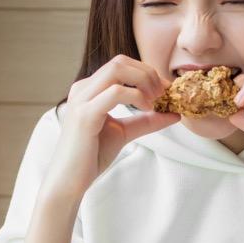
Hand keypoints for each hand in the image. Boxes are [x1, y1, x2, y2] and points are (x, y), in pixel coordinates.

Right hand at [43, 55, 178, 203]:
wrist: (70, 180)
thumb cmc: (91, 156)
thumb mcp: (124, 132)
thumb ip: (146, 120)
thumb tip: (174, 114)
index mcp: (89, 89)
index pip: (121, 65)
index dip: (147, 72)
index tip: (165, 90)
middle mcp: (83, 89)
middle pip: (120, 62)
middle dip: (148, 73)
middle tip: (163, 94)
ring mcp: (82, 100)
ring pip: (117, 70)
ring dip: (144, 81)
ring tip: (156, 101)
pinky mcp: (84, 115)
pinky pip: (115, 93)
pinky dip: (137, 96)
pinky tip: (147, 109)